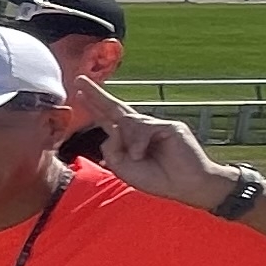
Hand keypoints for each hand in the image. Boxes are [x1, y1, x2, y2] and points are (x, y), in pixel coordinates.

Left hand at [70, 74, 219, 201]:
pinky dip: (138, 142)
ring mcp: (155, 126)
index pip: (109, 119)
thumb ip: (111, 149)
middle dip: (96, 94)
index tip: (81, 94)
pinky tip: (140, 154)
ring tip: (137, 157)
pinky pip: (142, 128)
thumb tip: (112, 128)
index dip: (95, 107)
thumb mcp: (123, 168)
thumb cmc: (157, 179)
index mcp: (129, 140)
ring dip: (128, 141)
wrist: (186, 186)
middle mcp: (140, 130)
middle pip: (115, 107)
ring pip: (127, 123)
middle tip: (78, 79)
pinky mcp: (168, 125)